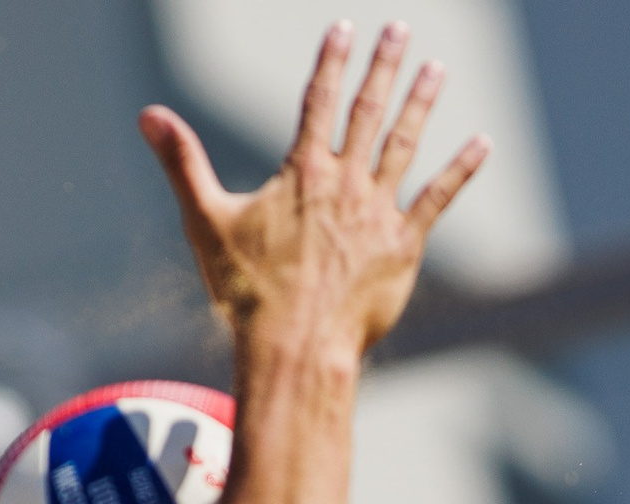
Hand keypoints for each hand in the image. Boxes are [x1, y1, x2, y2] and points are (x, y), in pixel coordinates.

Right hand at [139, 22, 488, 356]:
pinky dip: (461, 170)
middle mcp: (345, 183)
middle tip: (400, 29)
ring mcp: (378, 212)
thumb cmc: (247, 291)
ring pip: (405, 145)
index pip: (318, 101)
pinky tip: (481, 144)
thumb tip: (148, 114)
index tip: (344, 28)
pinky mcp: (403, 246)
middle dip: (384, 66)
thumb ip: (182, 162)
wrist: (295, 345)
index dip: (331, 62)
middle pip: (368, 111)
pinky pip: (438, 199)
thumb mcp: (206, 221)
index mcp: (302, 172)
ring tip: (437, 69)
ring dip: (422, 103)